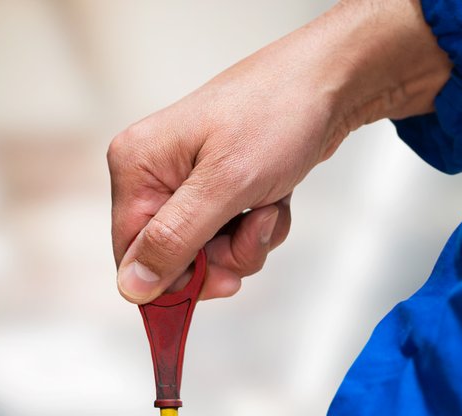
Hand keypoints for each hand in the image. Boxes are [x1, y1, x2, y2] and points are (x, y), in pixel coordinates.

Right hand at [108, 0, 449, 302]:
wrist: (330, 82)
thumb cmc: (277, 113)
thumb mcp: (225, 185)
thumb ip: (175, 240)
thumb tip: (131, 287)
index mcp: (136, 166)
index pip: (131, 255)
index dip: (175, 279)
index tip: (220, 280)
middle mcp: (153, 175)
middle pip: (172, 260)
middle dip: (221, 258)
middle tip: (254, 231)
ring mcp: (185, 183)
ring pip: (206, 254)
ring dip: (246, 244)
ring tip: (269, 207)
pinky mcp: (216, 189)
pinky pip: (229, 236)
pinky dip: (258, 229)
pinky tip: (274, 200)